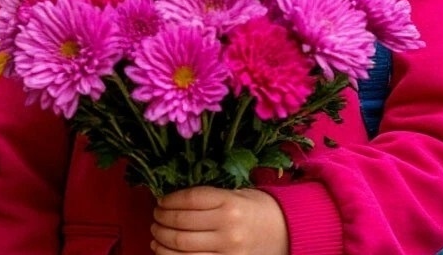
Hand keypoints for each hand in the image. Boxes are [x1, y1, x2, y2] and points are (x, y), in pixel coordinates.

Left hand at [150, 187, 287, 254]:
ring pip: (182, 247)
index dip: (168, 201)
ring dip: (162, 241)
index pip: (188, 200)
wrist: (287, 232)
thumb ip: (207, 197)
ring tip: (156, 235)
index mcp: (229, 202)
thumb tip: (171, 199)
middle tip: (154, 218)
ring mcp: (229, 251)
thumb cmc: (256, 209)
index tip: (160, 202)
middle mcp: (228, 228)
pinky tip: (164, 251)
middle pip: (181, 224)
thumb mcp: (235, 193)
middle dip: (161, 221)